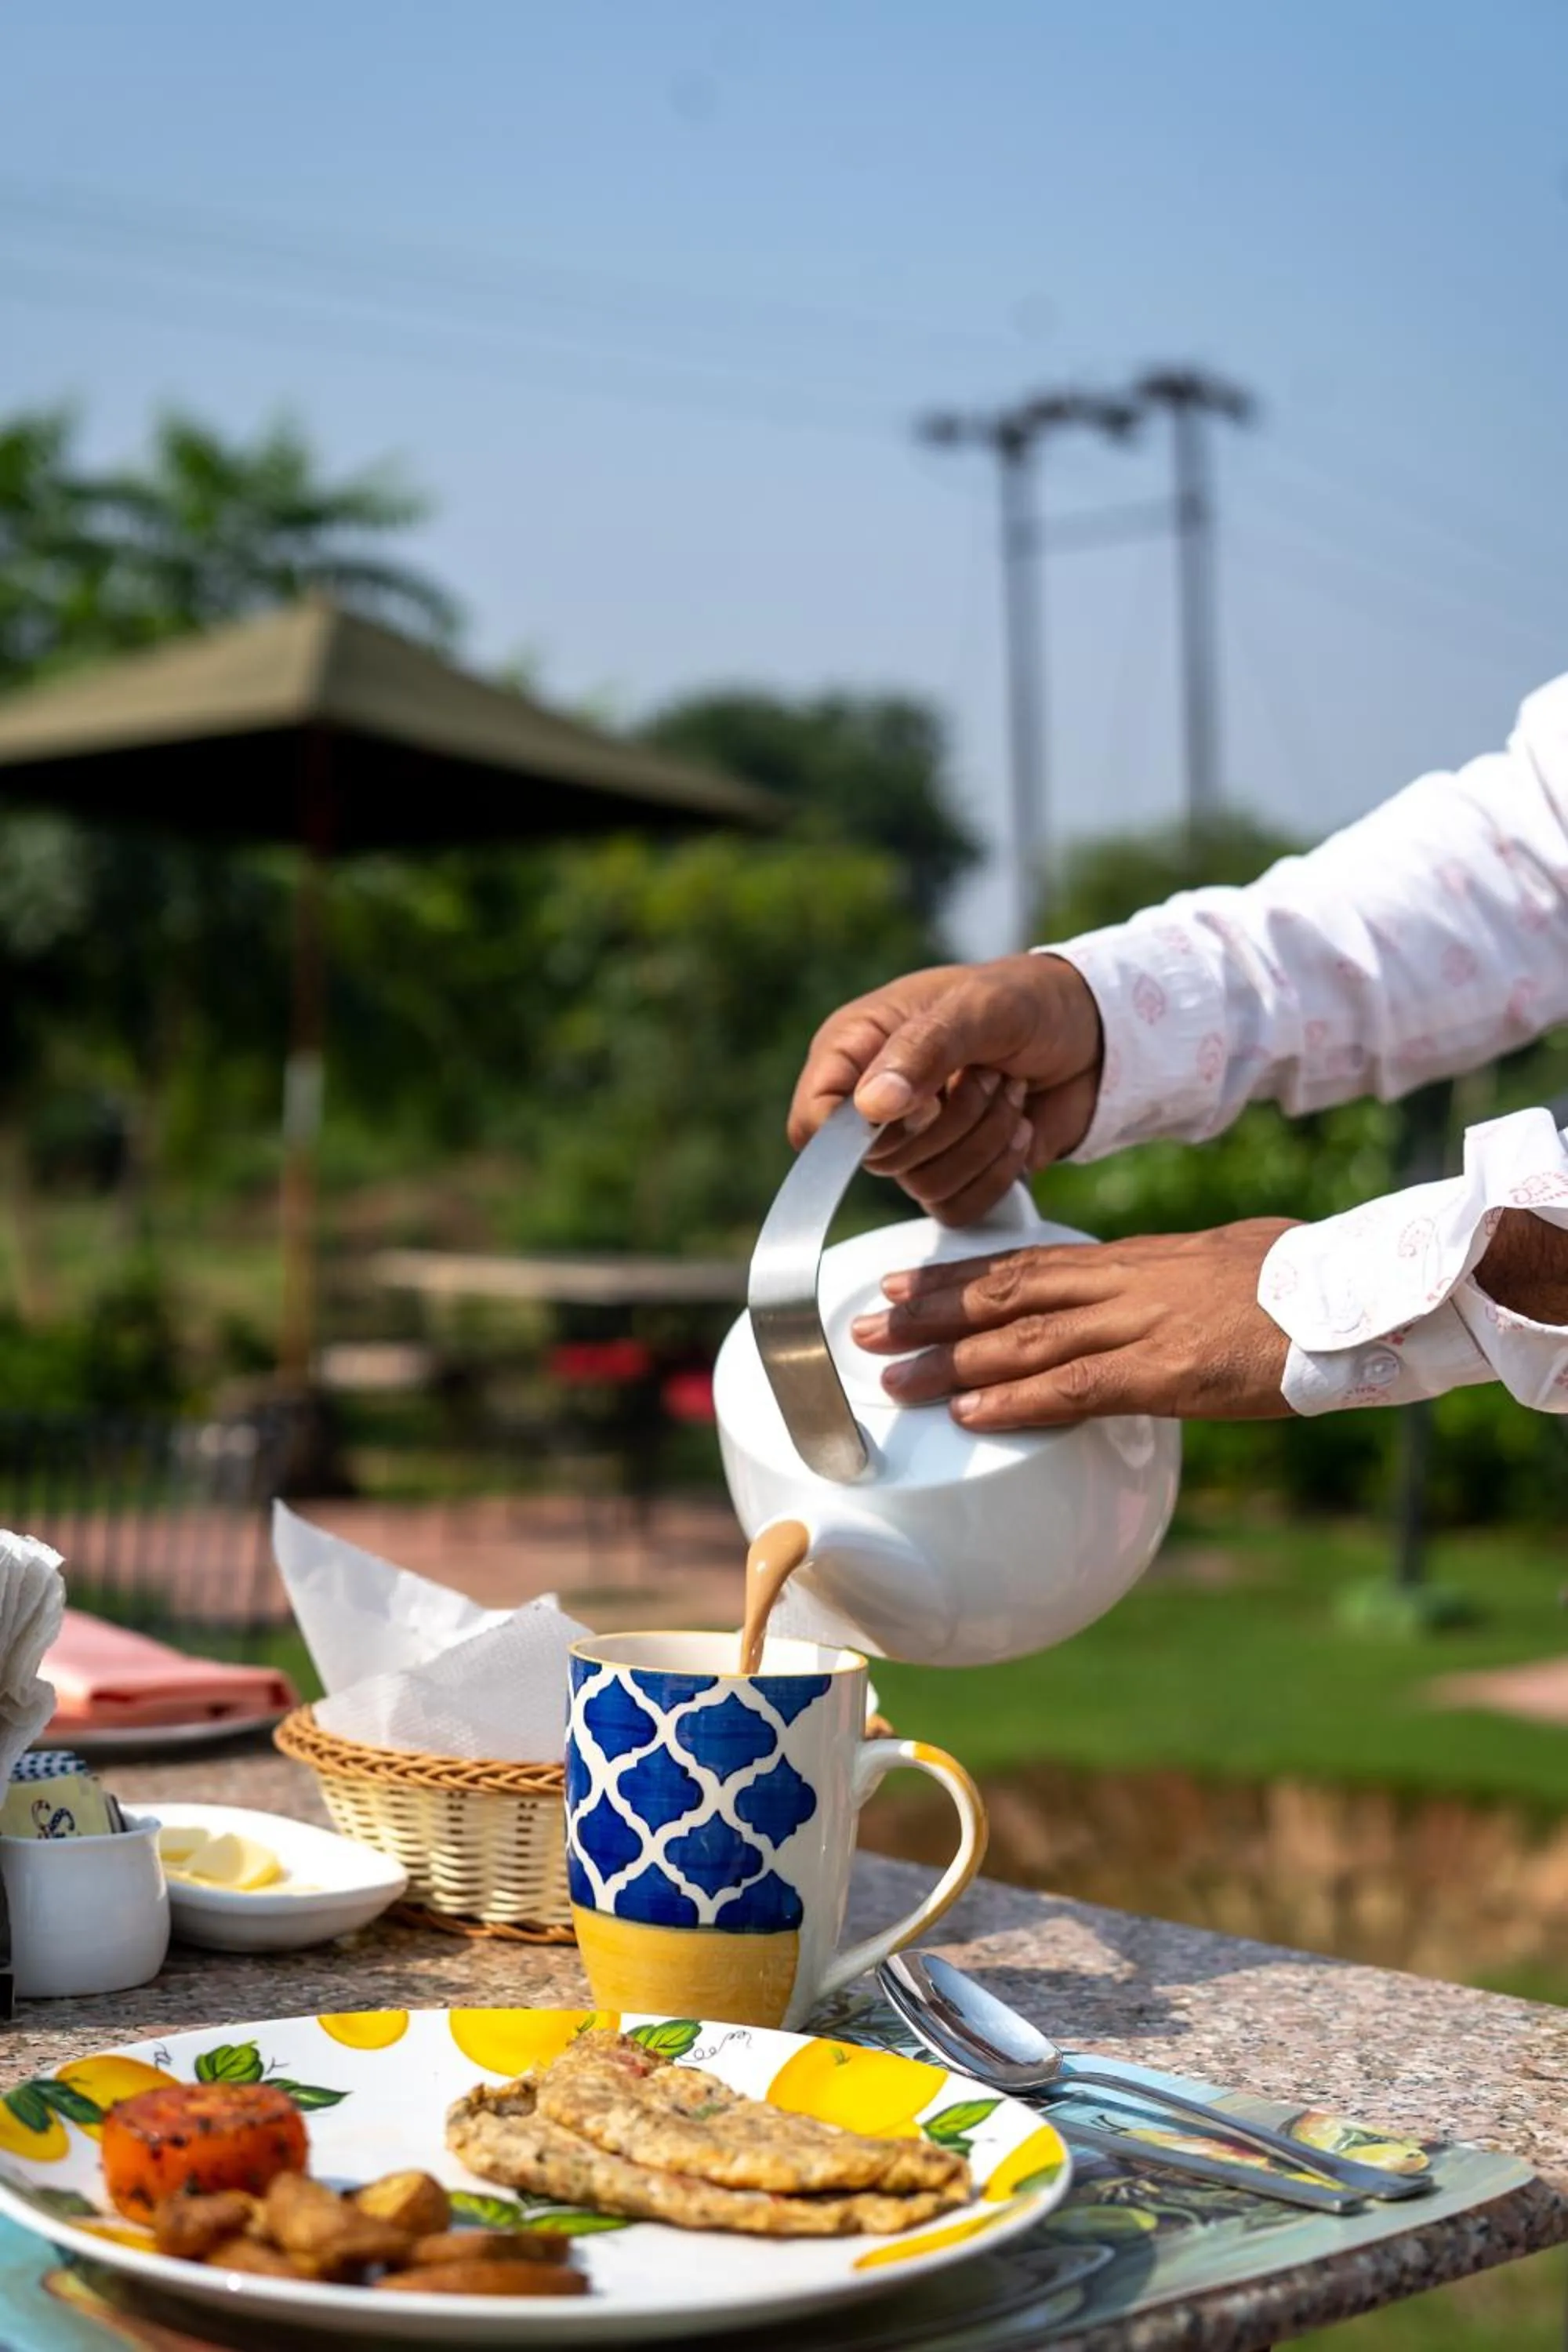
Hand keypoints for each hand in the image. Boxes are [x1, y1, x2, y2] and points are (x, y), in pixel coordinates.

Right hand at [787, 954, 1104, 1224]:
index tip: (917, 1101)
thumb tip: (870, 1107)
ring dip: (983, 1138)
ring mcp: (916, 1145)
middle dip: (950, 1120)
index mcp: (856, 1050)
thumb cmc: (1026, 1000)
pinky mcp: (957, 1176)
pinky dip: (1000, 1171)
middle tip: (987, 1072)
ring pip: (923, 1185)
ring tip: (1009, 1090)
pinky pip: (960, 1208)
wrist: (1094, 1033)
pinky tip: (1020, 1127)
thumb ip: (921, 1050)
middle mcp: (875, 1104)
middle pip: (876, 1160)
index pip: (814, 1122)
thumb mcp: (976, 1007)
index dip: (855, 1131)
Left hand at [849, 1219, 1300, 1425]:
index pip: (1023, 1263)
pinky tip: (968, 1416)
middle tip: (861, 1329)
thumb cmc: (1303, 1284)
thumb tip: (1147, 1299)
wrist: (1362, 1295)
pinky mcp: (1169, 1373)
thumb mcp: (1220, 1265)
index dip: (953, 1276)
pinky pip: (1075, 1388)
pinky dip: (1015, 1403)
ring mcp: (1143, 1326)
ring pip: (1024, 1339)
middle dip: (927, 1313)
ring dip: (949, 1362)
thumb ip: (1167, 1284)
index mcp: (1134, 1260)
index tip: (897, 1283)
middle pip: (1003, 1293)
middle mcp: (1125, 1283)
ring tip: (889, 1380)